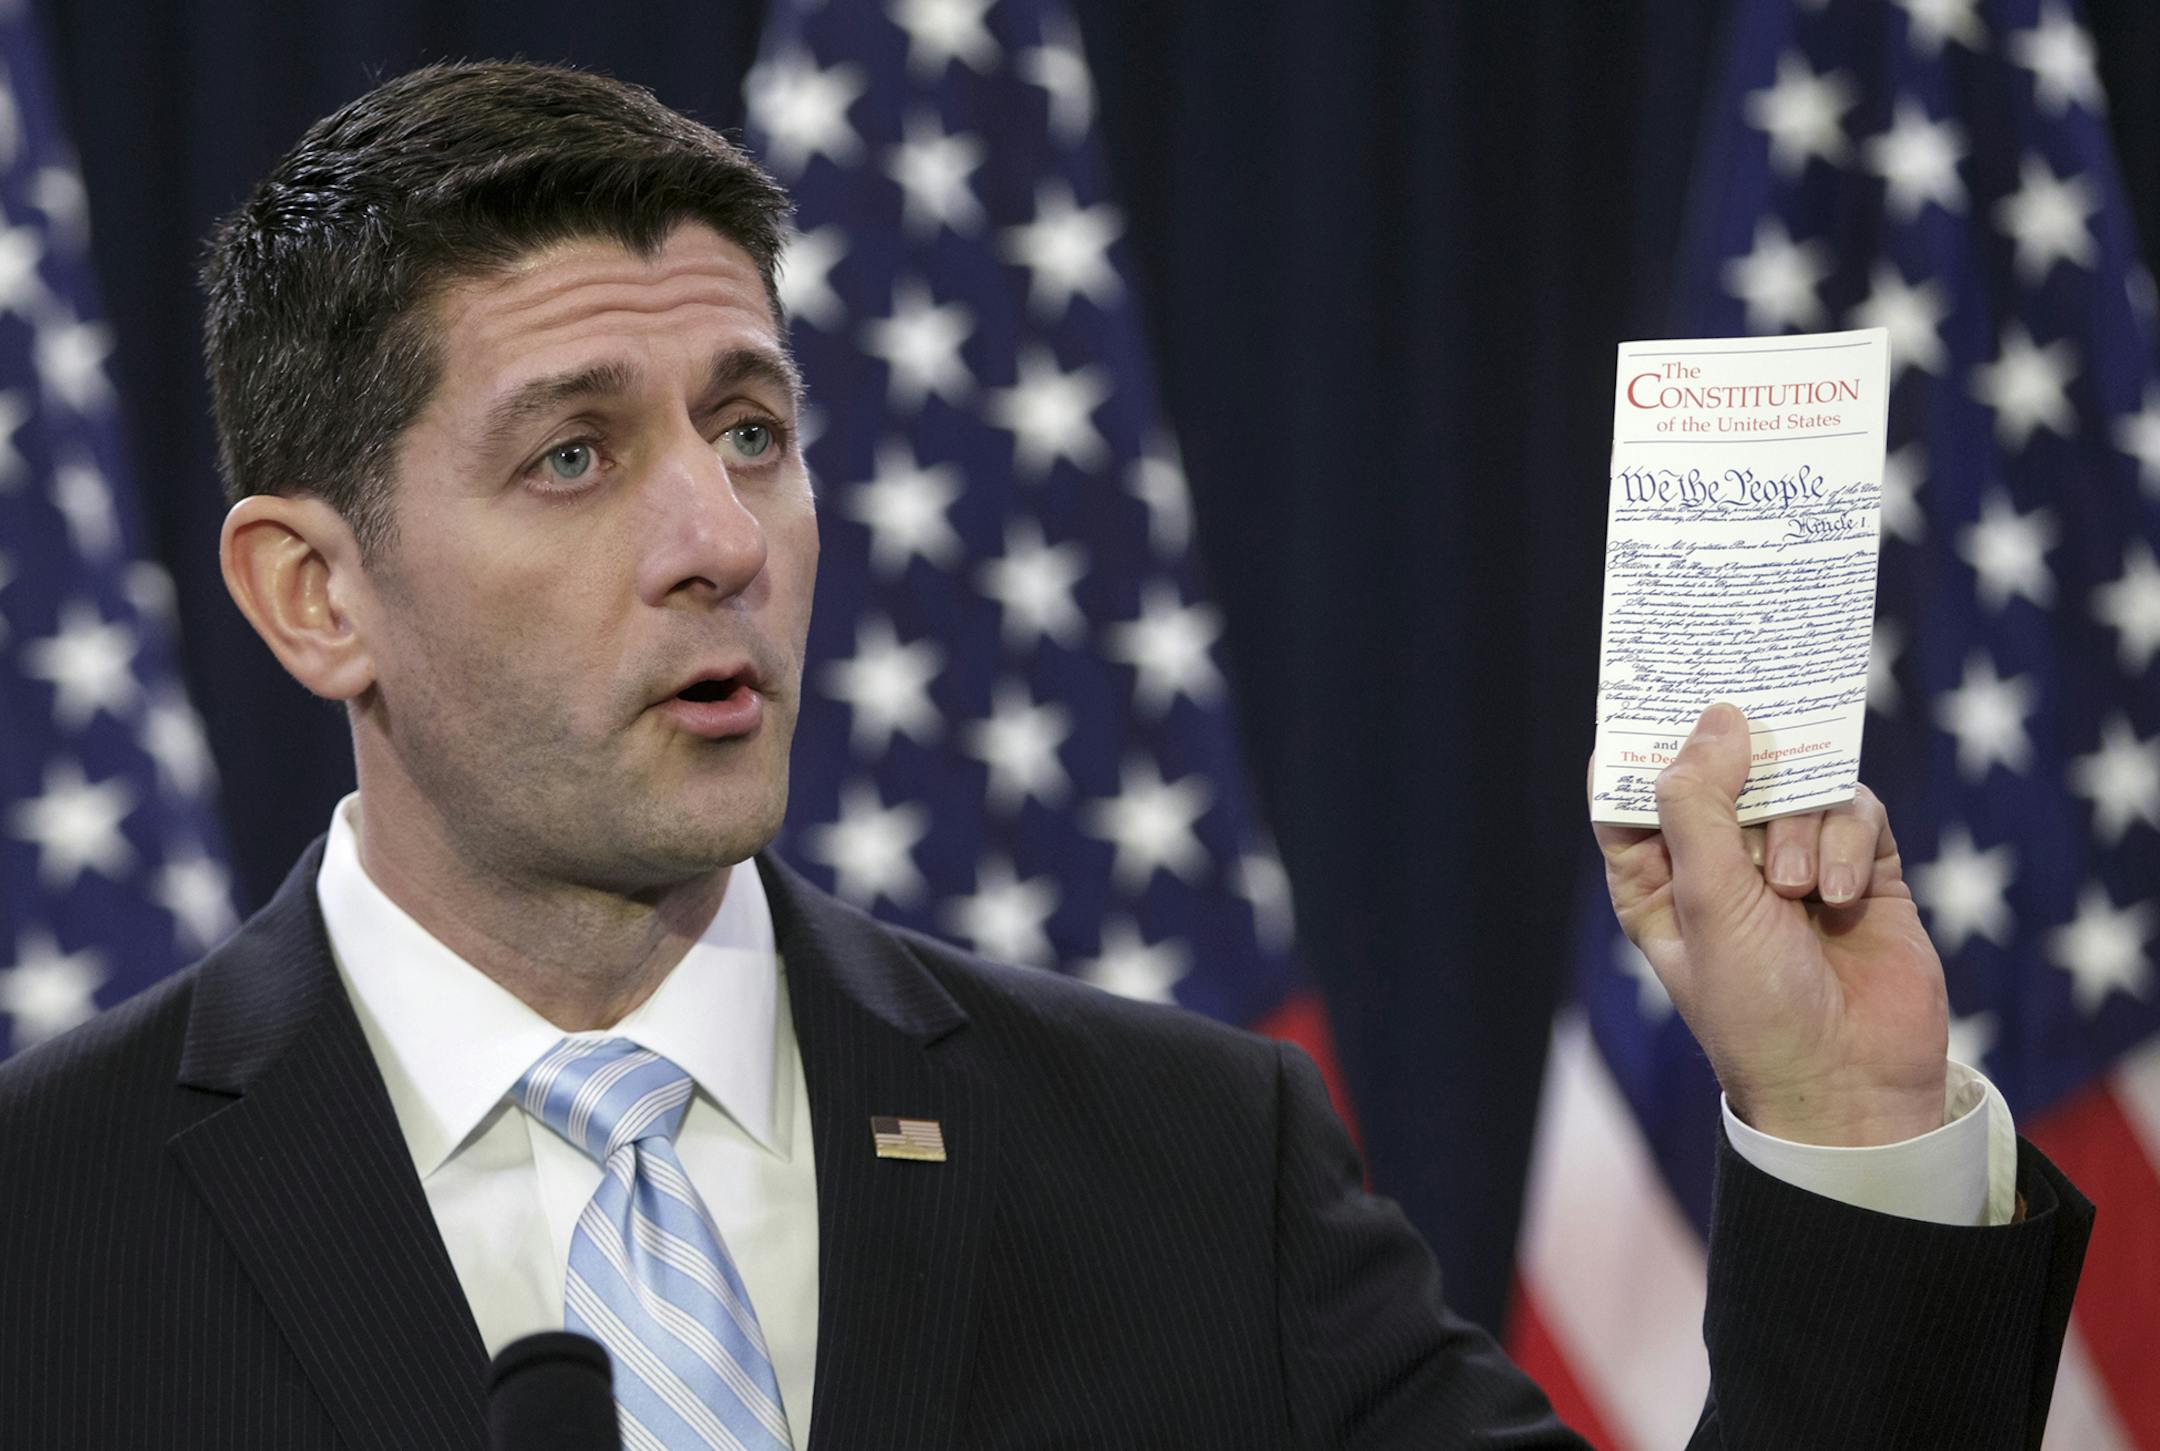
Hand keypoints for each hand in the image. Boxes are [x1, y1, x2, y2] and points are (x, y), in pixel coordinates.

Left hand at [1592, 703, 1948, 1146]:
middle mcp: (1720, 861)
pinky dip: (1844, 843)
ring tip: (1797, 889)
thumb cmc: (1754, 1002)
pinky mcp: (1858, 865)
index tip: (1657, 688)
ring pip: (1792, 784)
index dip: (1640, 741)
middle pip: (1721, 769)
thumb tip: (1718, 717)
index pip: (1633, 792)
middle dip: (1737, 761)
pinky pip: (1851, 810)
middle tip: (1753, 732)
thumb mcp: (1706, 898)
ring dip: (1796, 826)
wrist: (1850, 1078)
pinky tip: (1837, 897)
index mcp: (1656, 875)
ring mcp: (1792, 860)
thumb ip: (1701, 802)